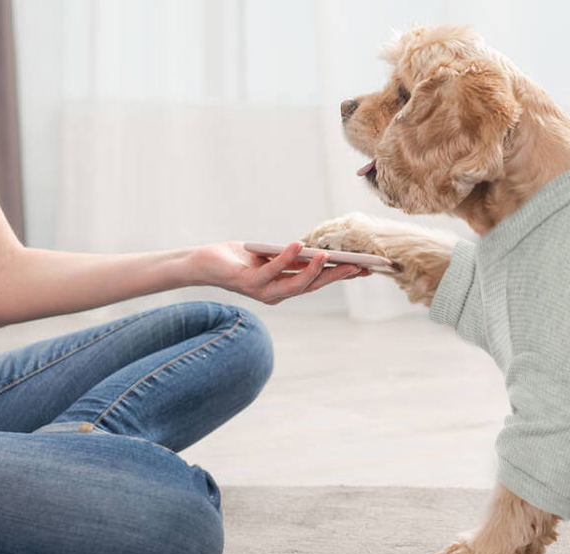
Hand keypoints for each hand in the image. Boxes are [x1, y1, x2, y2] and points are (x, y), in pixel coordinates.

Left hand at [189, 241, 368, 304]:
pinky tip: (298, 244)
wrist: (204, 263)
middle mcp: (276, 294)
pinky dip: (286, 258)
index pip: (319, 282)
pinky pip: (271, 270)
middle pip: (312, 286)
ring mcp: (263, 291)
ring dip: (314, 271)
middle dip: (337, 277)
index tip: (365, 269)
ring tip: (330, 256)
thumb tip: (319, 250)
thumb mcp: (271, 257)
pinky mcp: (248, 282)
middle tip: (359, 266)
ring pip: (295, 284)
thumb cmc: (239, 258)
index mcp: (285, 287)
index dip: (342, 277)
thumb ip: (291, 258)